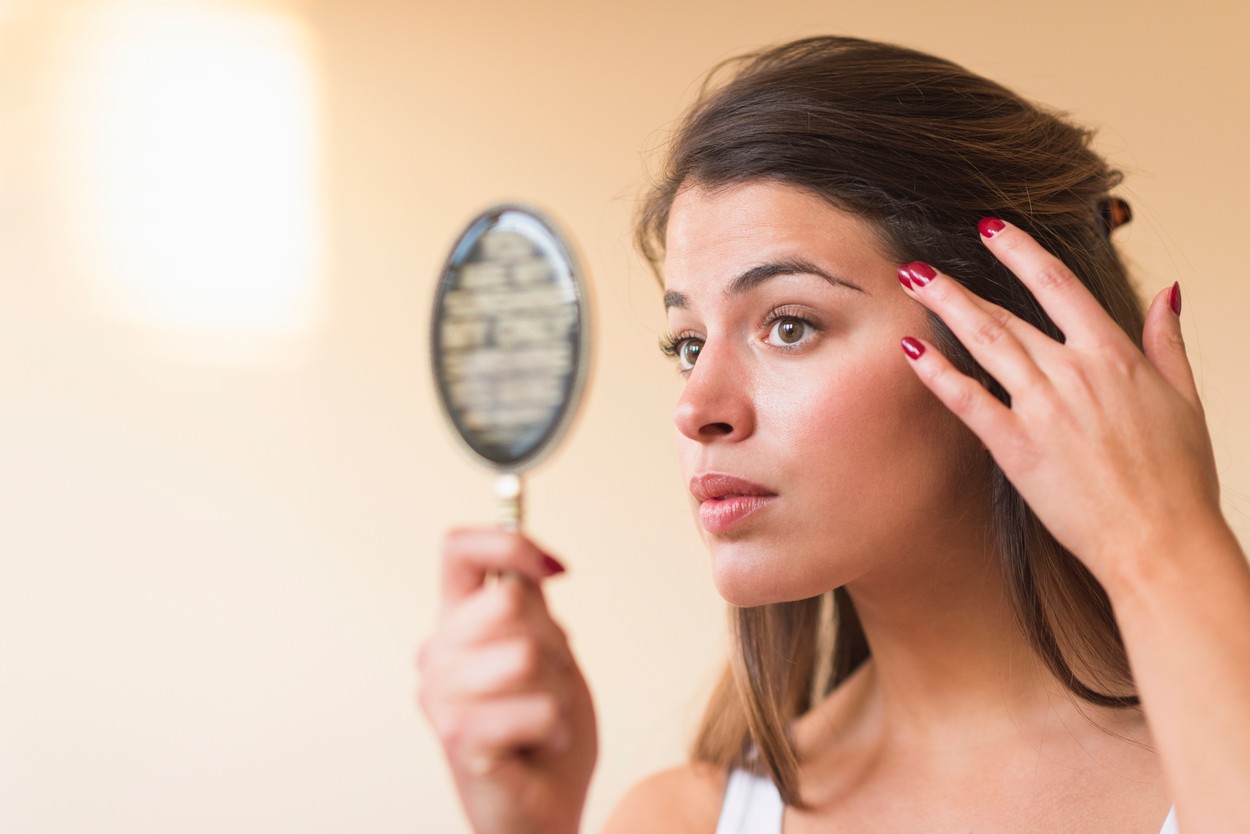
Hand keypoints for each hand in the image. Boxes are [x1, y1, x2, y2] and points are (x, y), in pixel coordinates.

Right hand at [418, 530, 596, 833]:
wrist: (546, 811)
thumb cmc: (545, 733)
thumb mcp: (548, 652)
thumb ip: (531, 605)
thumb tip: (532, 562)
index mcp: (454, 623)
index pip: (457, 549)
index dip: (508, 542)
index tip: (554, 570)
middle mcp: (436, 653)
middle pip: (509, 599)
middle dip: (553, 638)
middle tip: (549, 678)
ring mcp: (440, 696)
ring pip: (529, 654)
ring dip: (558, 689)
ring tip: (544, 716)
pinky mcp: (459, 738)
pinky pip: (539, 706)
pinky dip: (555, 727)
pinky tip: (539, 744)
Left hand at [896, 219, 1223, 587]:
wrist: (1161, 541)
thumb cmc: (1178, 479)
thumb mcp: (1185, 398)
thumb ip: (1167, 341)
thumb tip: (1167, 294)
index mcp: (1115, 356)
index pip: (1059, 284)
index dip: (1020, 251)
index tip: (990, 229)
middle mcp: (1074, 373)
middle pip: (1006, 313)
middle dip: (959, 283)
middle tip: (919, 262)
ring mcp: (1042, 408)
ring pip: (984, 343)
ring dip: (944, 308)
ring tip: (911, 282)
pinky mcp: (1017, 447)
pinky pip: (969, 400)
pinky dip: (939, 373)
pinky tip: (911, 350)